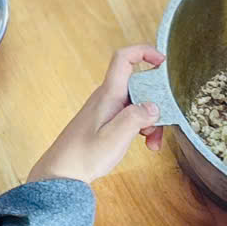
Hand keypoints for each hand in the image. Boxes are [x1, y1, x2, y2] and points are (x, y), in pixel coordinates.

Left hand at [28, 45, 168, 183]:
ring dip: (151, 120)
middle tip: (164, 123)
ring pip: (138, 103)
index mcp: (108, 95)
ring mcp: (107, 109)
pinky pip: (131, 116)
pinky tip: (147, 144)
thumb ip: (136, 118)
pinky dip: (142, 127)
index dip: (144, 52)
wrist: (62, 173)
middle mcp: (107, 97)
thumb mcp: (115, 138)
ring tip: (153, 143)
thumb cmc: (84, 155)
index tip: (163, 62)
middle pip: (139, 85)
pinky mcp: (107, 122)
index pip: (124, 58)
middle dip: (157, 101)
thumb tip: (154, 105)